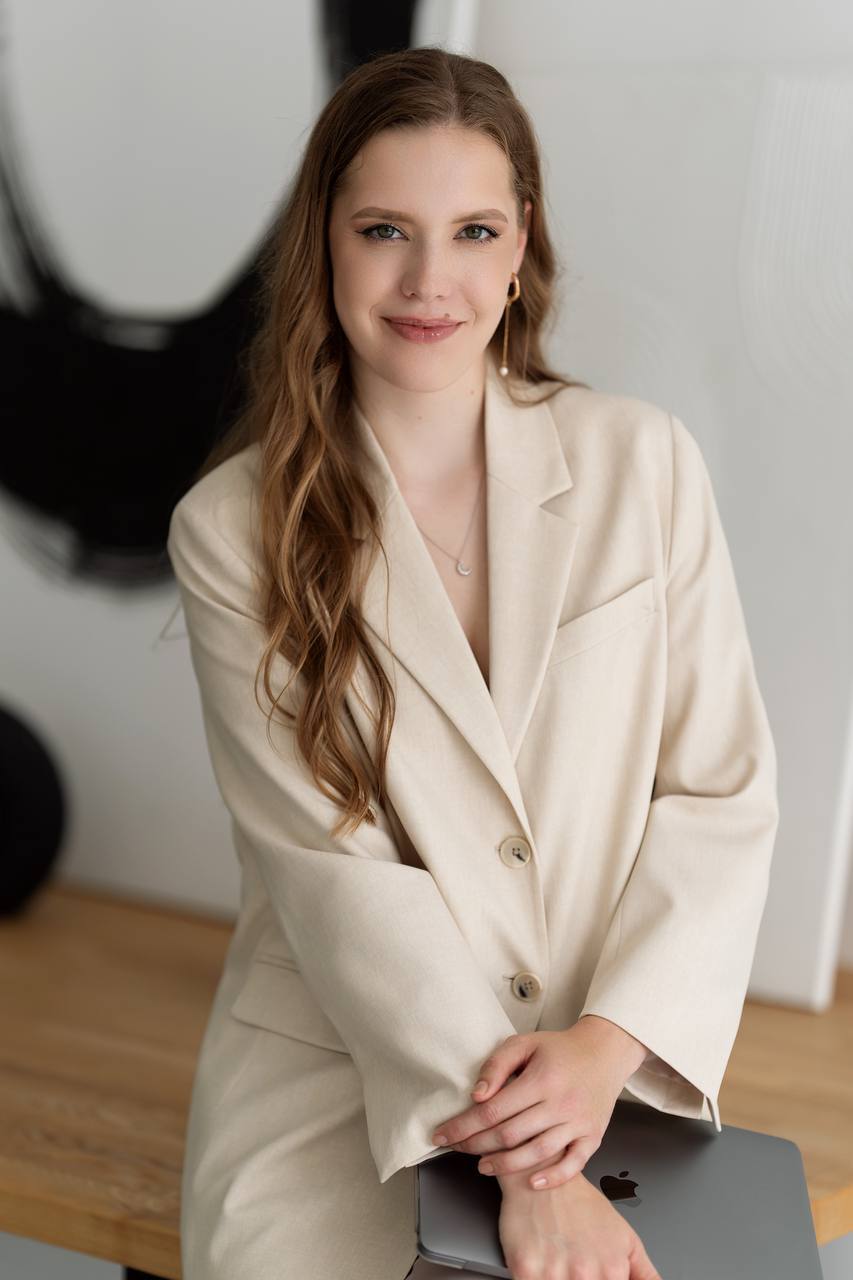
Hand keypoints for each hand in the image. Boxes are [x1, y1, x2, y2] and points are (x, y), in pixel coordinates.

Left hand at [431, 1022, 639, 1189]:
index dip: (463, 1126)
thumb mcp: (524, 1044)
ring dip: (505, 1164)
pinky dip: (552, 1177)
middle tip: (457, 1149)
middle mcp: (560, 1104)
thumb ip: (497, 1065)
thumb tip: (476, 1096)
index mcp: (541, 1080)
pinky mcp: (593, 1137)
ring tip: (483, 1166)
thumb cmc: (559, 1049)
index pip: (492, 1110)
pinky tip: (532, 1183)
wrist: (604, 1053)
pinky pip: (573, 1165)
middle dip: (476, 1145)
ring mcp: (578, 1123)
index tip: (442, 1135)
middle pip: (509, 1134)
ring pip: (536, 1153)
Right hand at [497, 1167, 662, 1279]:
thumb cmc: (581, 1205)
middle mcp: (584, 1274)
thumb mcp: (624, 1238)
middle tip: (576, 1263)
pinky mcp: (525, 1270)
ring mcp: (553, 1274)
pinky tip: (542, 1261)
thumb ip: (645, 1274)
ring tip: (559, 1261)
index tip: (597, 1274)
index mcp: (612, 1271)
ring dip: (558, 1279)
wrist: (542, 1174)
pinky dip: (537, 1277)